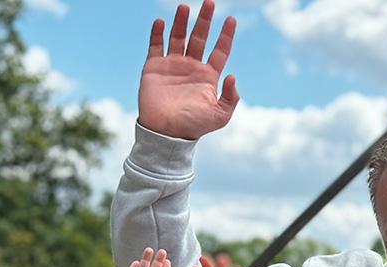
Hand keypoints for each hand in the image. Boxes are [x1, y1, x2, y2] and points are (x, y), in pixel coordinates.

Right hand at [137, 0, 238, 139]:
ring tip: (185, 6)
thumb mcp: (220, 116)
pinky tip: (162, 21)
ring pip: (178, 37)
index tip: (232, 19)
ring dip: (181, 22)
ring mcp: (172, 65)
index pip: (219, 50)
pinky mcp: (154, 67)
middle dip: (205, 20)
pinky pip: (156, 45)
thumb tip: (232, 76)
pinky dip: (158, 33)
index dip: (226, 35)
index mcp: (207, 77)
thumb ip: (230, 98)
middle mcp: (191, 67)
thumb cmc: (193, 126)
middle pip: (199, 38)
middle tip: (210, 2)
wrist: (166, 133)